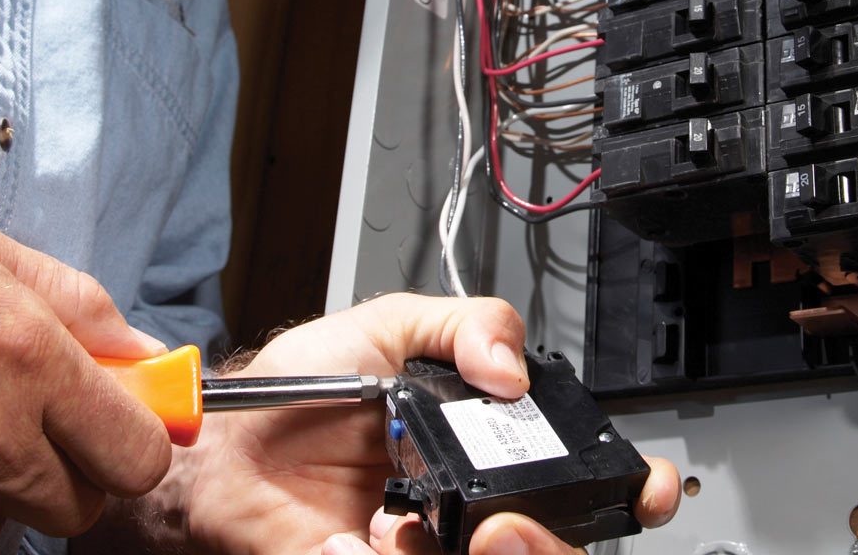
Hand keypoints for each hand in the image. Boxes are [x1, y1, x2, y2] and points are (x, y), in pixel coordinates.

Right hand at [0, 215, 171, 542]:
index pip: (136, 456)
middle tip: (50, 427)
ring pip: (5, 523)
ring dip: (3, 489)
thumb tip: (147, 354)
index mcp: (31, 362)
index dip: (140, 447)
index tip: (130, 429)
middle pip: (78, 508)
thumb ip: (85, 311)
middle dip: (76, 473)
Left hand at [183, 294, 678, 554]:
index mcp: (478, 443)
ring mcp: (422, 554)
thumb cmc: (297, 388)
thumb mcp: (386, 326)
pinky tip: (369, 543)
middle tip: (511, 523)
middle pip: (549, 543)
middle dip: (553, 542)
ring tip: (475, 536)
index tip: (639, 489)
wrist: (218, 448)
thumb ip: (463, 325)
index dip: (619, 486)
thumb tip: (517, 372)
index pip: (570, 473)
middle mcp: (463, 510)